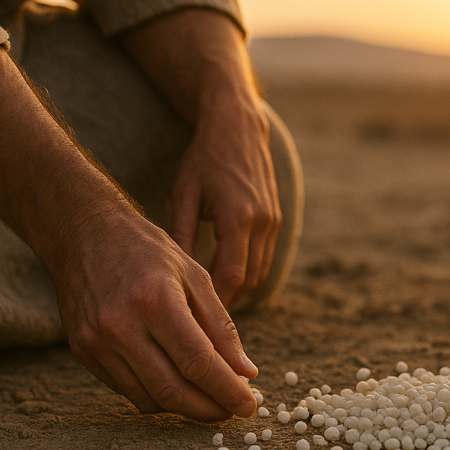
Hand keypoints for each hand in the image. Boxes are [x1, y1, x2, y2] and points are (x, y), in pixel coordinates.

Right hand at [55, 208, 258, 420]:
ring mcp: (96, 340)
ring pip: (148, 397)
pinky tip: (175, 386)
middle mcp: (121, 324)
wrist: (84, 233)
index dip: (227, 391)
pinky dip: (156, 396)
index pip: (198, 362)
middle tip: (231, 411)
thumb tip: (246, 372)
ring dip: (184, 408)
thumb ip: (221, 327)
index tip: (249, 406)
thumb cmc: (147, 250)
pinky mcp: (82, 350)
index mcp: (156, 300)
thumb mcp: (194, 275)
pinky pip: (126, 390)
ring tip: (208, 401)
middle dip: (209, 409)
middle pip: (173, 389)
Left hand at [121, 8, 281, 307]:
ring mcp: (274, 220)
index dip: (216, 303)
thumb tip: (172, 279)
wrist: (239, 127)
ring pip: (260, 272)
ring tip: (211, 307)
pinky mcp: (277, 219)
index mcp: (238, 216)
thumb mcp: (184, 195)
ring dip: (238, 291)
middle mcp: (262, 221)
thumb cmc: (204, 160)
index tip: (194, 319)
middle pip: (249, 280)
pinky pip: (264, 258)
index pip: (231, 274)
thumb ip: (181, 235)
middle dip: (228, 304)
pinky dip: (247, 274)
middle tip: (201, 322)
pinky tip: (225, 283)